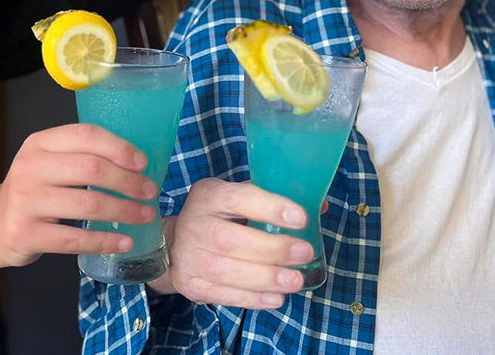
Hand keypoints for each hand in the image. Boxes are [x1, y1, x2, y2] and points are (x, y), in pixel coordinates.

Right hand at [0, 123, 156, 267]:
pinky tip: (124, 242)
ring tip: (144, 215)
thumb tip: (135, 162)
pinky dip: (105, 241)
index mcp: (40, 143)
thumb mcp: (49, 162)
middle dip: (127, 181)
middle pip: (91, 168)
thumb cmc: (35, 191)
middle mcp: (30, 167)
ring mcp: (25, 201)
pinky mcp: (25, 233)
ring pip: (87, 204)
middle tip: (149, 192)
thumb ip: (81, 155)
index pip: (86, 135)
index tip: (143, 163)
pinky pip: (75, 239)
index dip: (119, 147)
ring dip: (123, 211)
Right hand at [157, 178, 322, 308]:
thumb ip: (273, 202)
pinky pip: (223, 295)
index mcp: (208, 195)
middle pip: (231, 240)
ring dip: (265, 278)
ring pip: (226, 271)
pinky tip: (276, 297)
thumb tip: (320, 207)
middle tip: (304, 253)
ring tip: (295, 280)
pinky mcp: (190, 284)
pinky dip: (253, 298)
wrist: (174, 243)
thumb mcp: (238, 198)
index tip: (300, 218)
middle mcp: (193, 224)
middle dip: (272, 249)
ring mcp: (188, 257)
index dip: (269, 208)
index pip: (238, 198)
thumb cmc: (219, 217)